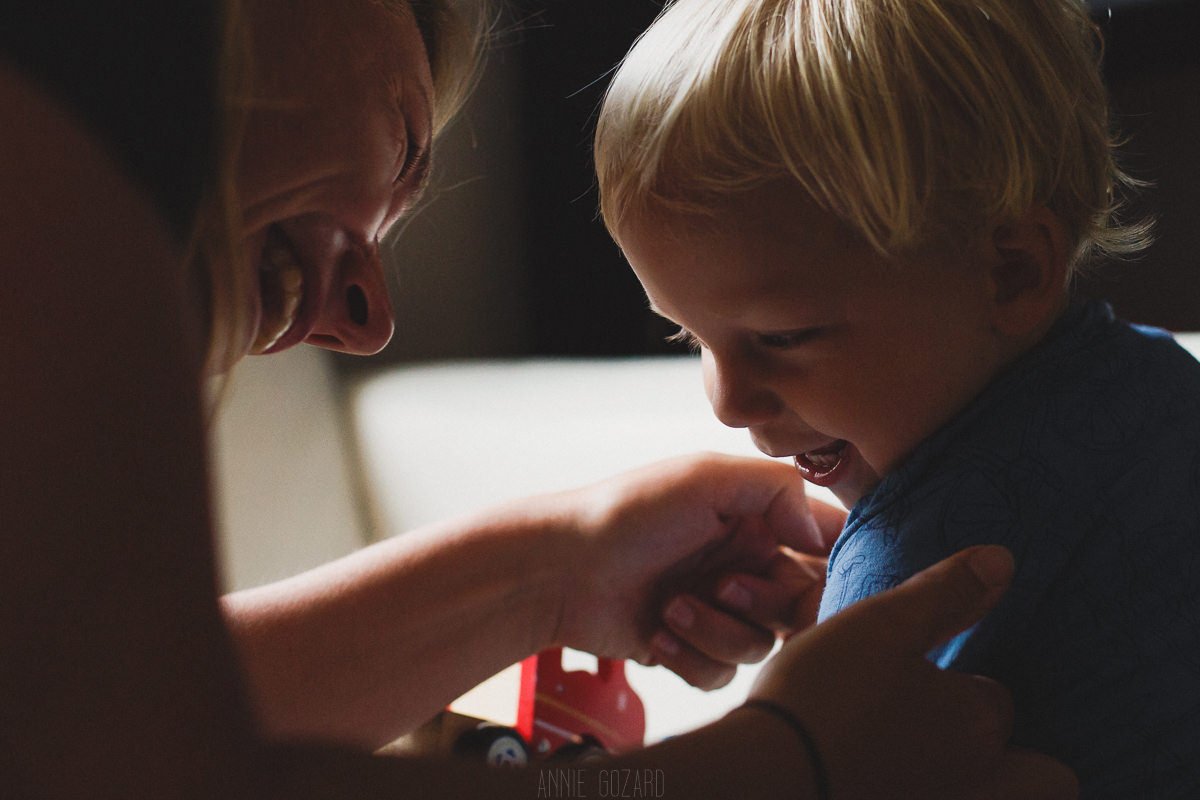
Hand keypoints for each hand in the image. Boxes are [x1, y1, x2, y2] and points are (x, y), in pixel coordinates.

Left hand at [552, 452, 832, 688]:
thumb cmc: (630, 512)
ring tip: (673, 605)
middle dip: (765, 601)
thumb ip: (778, 489)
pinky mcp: (691, 647)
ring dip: (717, 629)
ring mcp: (718, 608)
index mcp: (757, 518)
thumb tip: (822, 537)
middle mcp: (744, 563)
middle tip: (724, 585)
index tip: (814, 570)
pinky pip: (722, 673)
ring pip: (761, 645)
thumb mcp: (706, 477)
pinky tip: (657, 630)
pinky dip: (691, 654)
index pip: (825, 544)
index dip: (834, 563)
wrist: (562, 568)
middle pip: (803, 606)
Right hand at [748, 545, 1077, 799]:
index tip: (926, 672)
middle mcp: (977, 782)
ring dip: (975, 776)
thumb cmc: (825, 697)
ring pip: (993, 795)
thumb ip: (946, 594)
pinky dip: (921, 788)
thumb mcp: (883, 627)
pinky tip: (890, 775)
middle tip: (966, 732)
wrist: (763, 780)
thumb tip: (1004, 560)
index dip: (968, 685)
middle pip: (1047, 779)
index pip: (999, 700)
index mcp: (978, 725)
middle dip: (1026, 759)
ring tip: (930, 754)